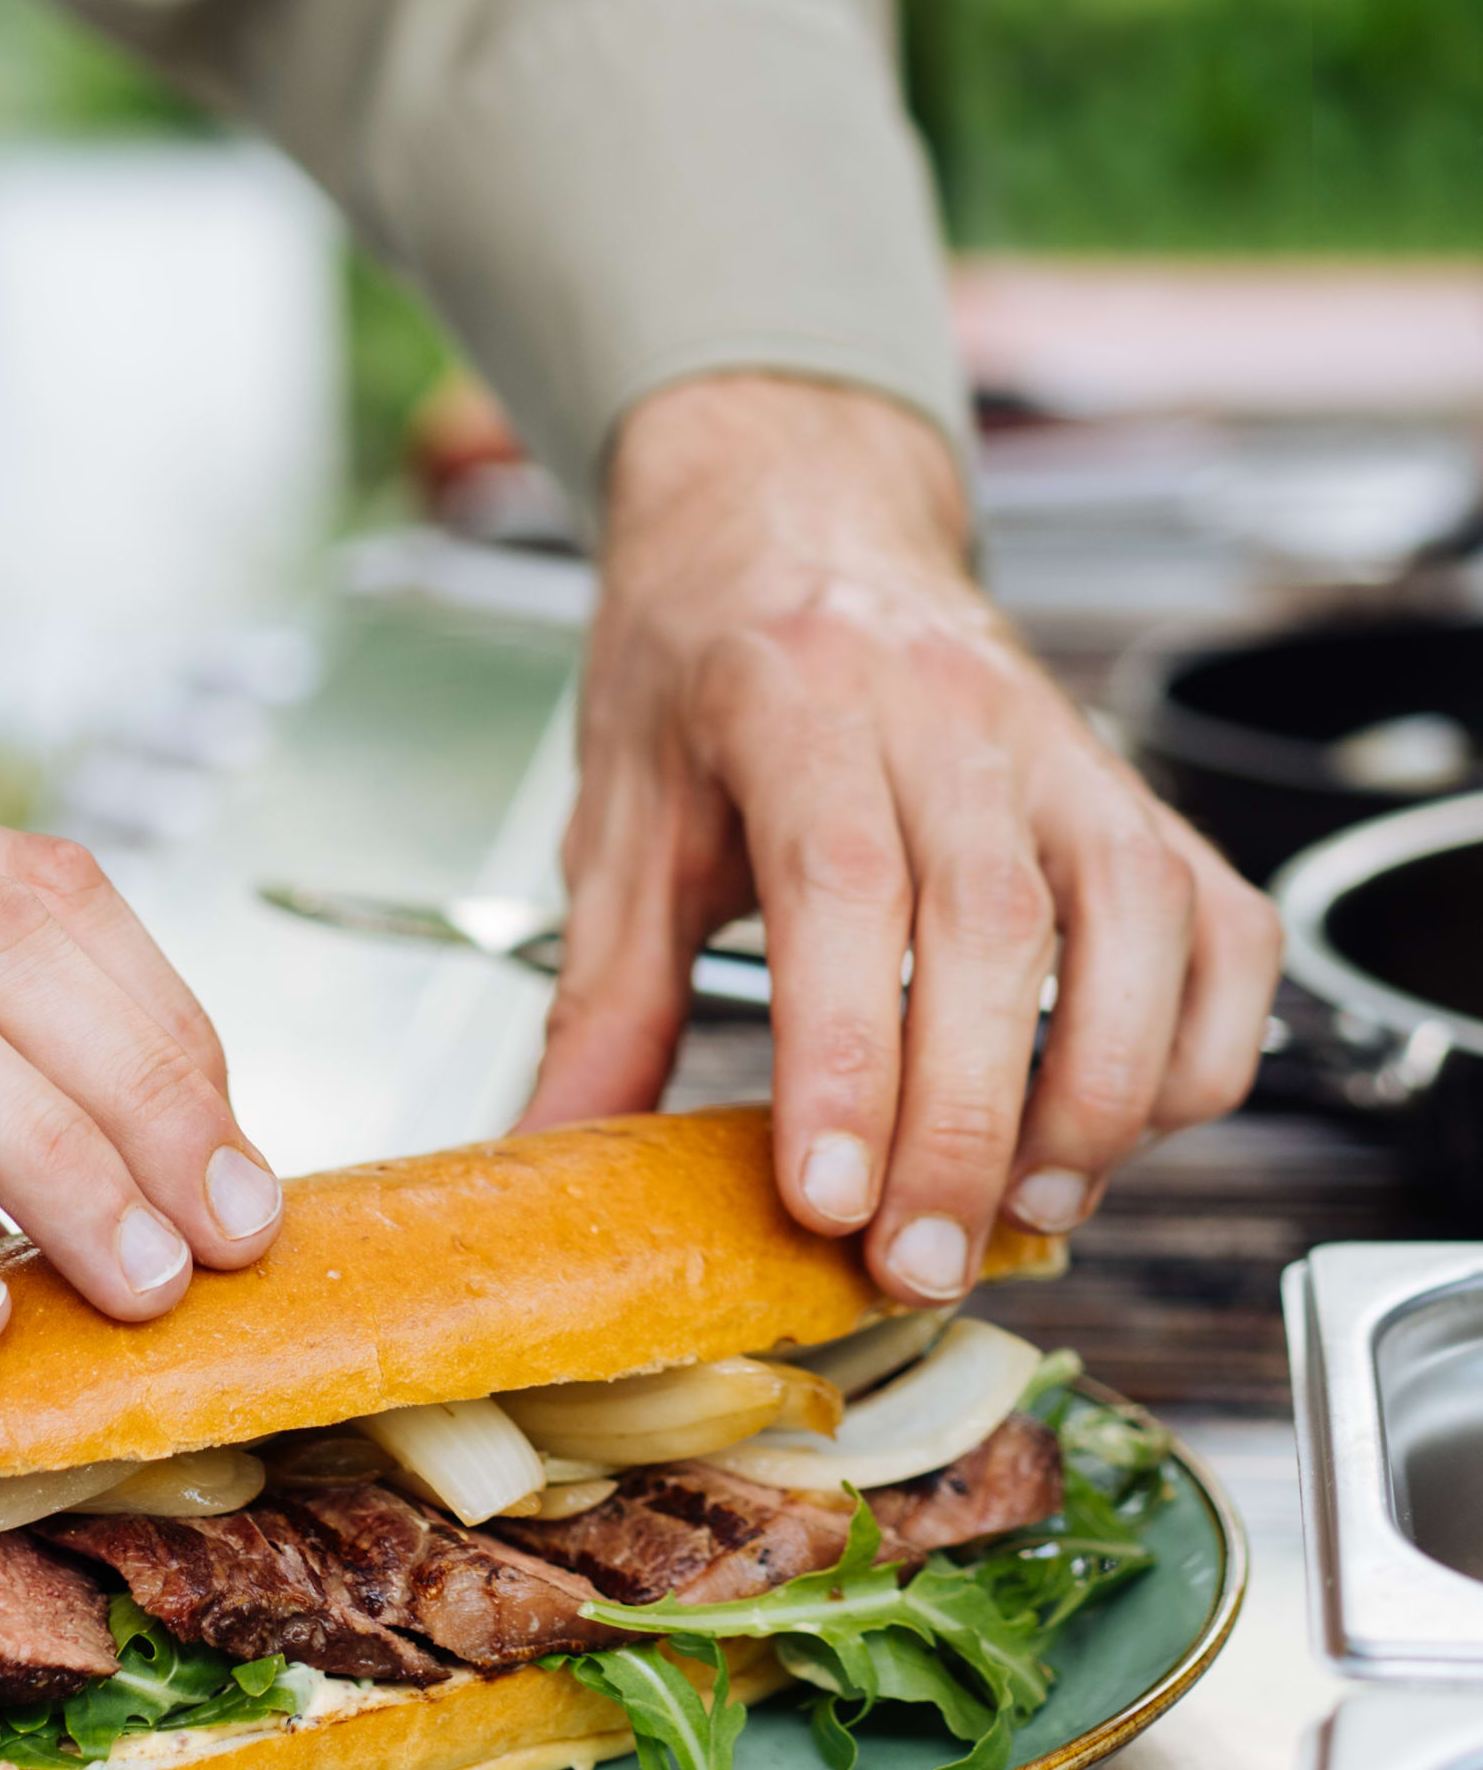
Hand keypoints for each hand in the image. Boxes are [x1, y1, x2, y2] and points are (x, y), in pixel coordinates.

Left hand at [517, 373, 1281, 1301]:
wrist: (790, 511)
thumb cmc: (701, 658)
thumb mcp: (619, 811)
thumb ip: (601, 999)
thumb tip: (550, 1156)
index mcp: (792, 697)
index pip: (840, 882)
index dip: (845, 1053)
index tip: (828, 1194)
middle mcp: (946, 709)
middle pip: (990, 924)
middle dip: (966, 1122)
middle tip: (921, 1258)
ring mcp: (1059, 746)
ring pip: (1134, 916)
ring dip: (1101, 1089)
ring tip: (1036, 1208)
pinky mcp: (1132, 790)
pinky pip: (1219, 921)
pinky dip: (1198, 1041)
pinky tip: (1126, 1124)